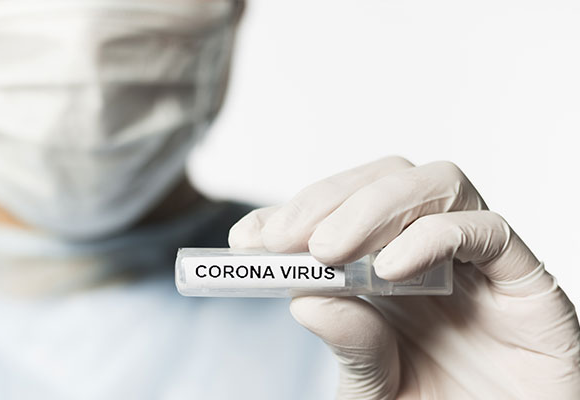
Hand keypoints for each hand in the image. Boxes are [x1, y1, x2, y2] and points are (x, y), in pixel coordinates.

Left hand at [229, 156, 579, 398]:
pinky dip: (433, 236)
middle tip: (284, 239)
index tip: (247, 238)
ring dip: (372, 206)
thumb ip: (349, 345)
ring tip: (329, 251)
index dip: (290, 214)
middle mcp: (430, 252)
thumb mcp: (375, 386)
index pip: (337, 212)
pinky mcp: (524, 277)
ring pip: (433, 183)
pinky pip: (486, 229)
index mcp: (387, 269)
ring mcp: (477, 259)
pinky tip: (391, 269)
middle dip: (326, 201)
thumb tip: (304, 300)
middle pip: (383, 180)